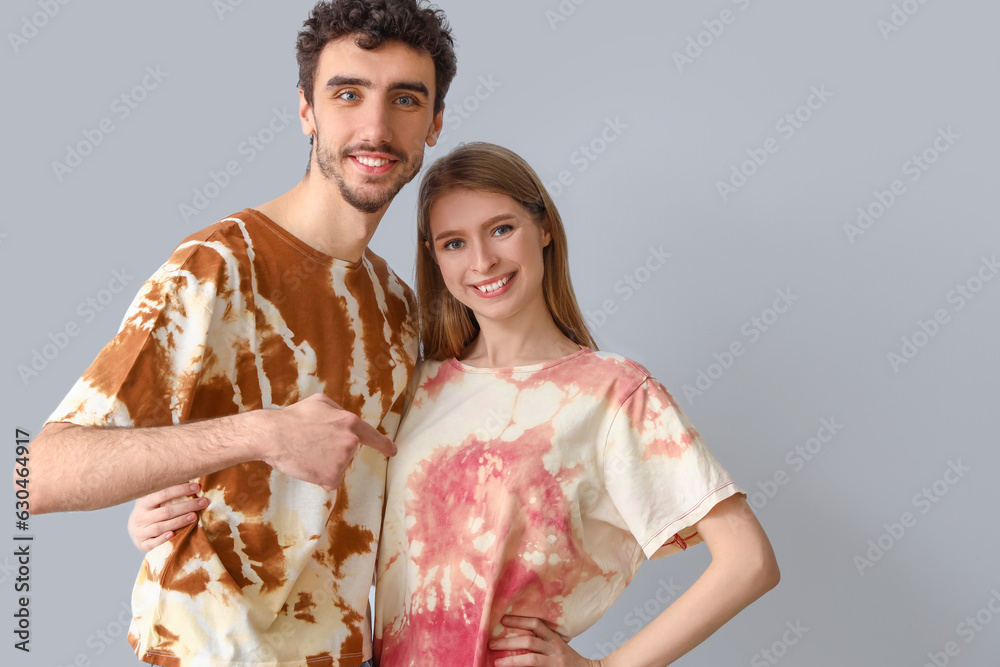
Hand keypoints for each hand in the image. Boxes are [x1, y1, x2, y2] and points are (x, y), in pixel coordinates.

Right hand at [127, 483, 206, 551]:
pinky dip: (162, 539)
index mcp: (144, 502)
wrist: (136, 530)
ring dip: (179, 521)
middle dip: (186, 506)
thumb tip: (191, 476)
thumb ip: (167, 490)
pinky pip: (152, 543)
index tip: (197, 487)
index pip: (163, 494)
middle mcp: (140, 516)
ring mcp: (140, 531)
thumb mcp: (155, 499)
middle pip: (166, 511)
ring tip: (194, 516)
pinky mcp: (142, 544)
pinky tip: (173, 534)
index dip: (180, 490)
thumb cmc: (152, 511)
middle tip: (203, 502)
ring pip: (160, 526)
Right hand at [259, 393, 396, 490]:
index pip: (372, 436)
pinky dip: (318, 477)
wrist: (273, 435)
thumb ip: (338, 411)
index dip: (384, 444)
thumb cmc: (294, 416)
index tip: (393, 451)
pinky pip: (328, 480)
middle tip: (311, 443)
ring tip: (306, 451)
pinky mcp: (332, 477)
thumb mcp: (320, 402)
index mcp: (350, 423)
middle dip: (331, 451)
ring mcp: (342, 460)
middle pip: (346, 452)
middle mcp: (351, 442)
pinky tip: (306, 465)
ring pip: (336, 467)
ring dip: (323, 463)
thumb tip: (344, 419)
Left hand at [490, 616, 604, 666]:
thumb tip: (514, 635)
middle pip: (529, 642)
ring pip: (531, 660)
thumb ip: (542, 639)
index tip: (503, 620)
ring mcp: (553, 663)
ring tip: (497, 662)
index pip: (536, 624)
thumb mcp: (557, 645)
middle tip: (491, 643)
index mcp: (554, 639)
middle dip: (508, 642)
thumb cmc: (567, 659)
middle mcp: (554, 649)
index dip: (519, 620)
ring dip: (512, 661)